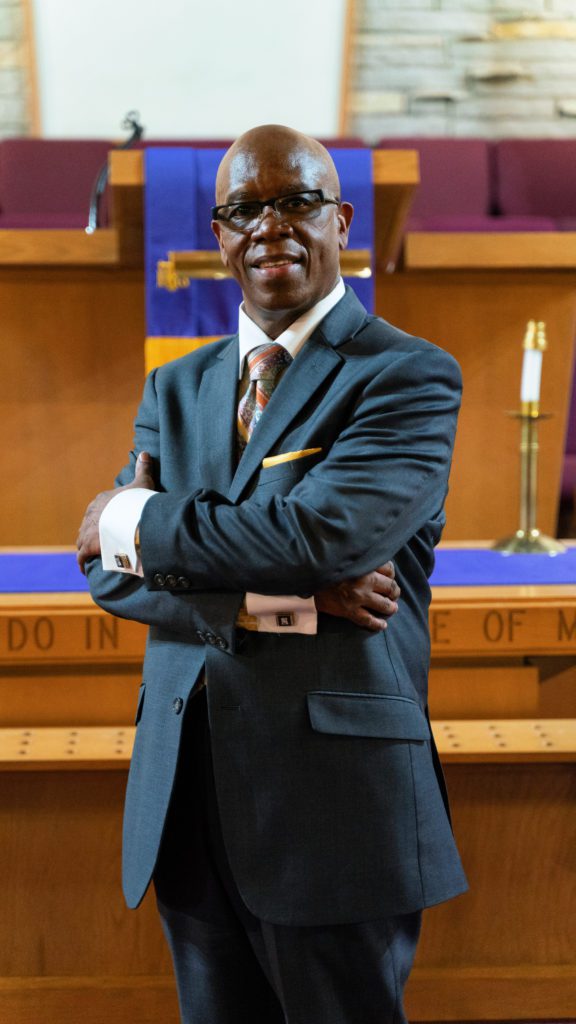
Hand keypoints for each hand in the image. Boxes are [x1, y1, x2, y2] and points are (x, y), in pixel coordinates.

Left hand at [76, 451, 155, 573]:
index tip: (107, 524)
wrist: (132, 520)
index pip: (97, 509)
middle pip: (87, 524)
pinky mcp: (87, 546)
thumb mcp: (142, 483)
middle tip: (99, 541)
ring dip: (85, 547)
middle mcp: (90, 514)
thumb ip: (143, 468)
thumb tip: (145, 453)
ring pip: (81, 539)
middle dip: (91, 532)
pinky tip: (83, 567)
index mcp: (101, 500)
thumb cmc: (137, 501)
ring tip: (92, 554)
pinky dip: (81, 561)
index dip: (102, 517)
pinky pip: (81, 556)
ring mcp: (87, 531)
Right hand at [314, 561, 399, 631]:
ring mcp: (358, 597)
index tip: (389, 577)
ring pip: (383, 605)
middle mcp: (364, 581)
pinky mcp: (349, 610)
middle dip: (394, 592)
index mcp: (365, 565)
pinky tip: (382, 625)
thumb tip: (378, 559)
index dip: (391, 574)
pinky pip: (368, 620)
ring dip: (391, 608)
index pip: (389, 569)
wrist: (308, 577)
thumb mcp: (347, 555)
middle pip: (390, 587)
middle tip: (394, 594)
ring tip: (392, 608)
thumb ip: (363, 556)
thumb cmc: (328, 564)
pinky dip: (377, 624)